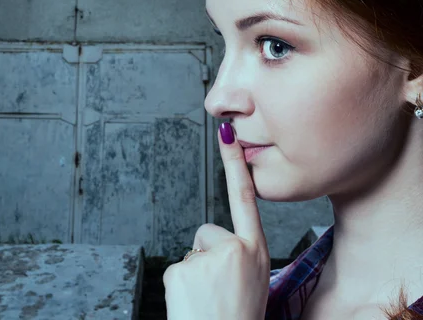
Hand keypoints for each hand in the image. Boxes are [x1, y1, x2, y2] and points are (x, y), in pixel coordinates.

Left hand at [162, 121, 269, 319]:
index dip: (235, 163)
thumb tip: (212, 242)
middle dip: (206, 257)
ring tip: (207, 300)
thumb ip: (238, 254)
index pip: (245, 197)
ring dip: (195, 275)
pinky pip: (176, 269)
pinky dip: (181, 287)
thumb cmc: (239, 316)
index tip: (225, 131)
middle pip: (207, 233)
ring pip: (191, 254)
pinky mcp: (183, 270)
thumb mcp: (253, 281)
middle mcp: (236, 249)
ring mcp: (208, 258)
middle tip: (216, 290)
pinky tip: (193, 303)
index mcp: (257, 251)